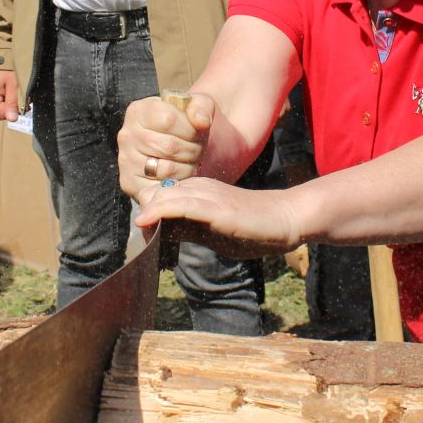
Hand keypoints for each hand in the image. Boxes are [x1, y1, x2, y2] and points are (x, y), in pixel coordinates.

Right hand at [0, 69, 19, 121]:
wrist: (5, 54)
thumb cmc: (9, 67)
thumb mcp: (14, 85)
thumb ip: (13, 102)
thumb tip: (12, 119)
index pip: (1, 114)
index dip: (13, 111)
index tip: (23, 105)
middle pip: (2, 110)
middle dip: (13, 105)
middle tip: (21, 95)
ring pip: (3, 104)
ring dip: (12, 100)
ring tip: (17, 89)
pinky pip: (3, 98)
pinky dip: (10, 96)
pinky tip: (13, 88)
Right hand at [116, 92, 213, 201]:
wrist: (170, 146)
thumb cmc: (184, 125)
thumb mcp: (195, 107)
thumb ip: (202, 106)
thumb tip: (201, 121)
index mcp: (139, 111)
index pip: (168, 119)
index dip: (190, 128)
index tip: (196, 130)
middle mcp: (126, 134)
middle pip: (169, 147)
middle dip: (192, 150)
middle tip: (195, 149)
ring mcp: (125, 160)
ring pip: (167, 169)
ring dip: (187, 167)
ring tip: (186, 160)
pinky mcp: (129, 182)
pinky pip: (161, 187)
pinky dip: (177, 182)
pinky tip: (178, 173)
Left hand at [134, 176, 302, 258]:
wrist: (284, 219)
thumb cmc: (252, 228)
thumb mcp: (212, 231)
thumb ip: (187, 229)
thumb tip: (160, 233)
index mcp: (198, 190)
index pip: (161, 196)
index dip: (148, 212)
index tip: (142, 232)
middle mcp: (199, 187)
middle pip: (158, 194)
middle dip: (144, 212)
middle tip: (138, 236)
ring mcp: (208, 195)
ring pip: (166, 196)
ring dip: (148, 211)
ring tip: (138, 229)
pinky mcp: (217, 207)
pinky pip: (182, 205)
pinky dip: (161, 211)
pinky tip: (146, 220)